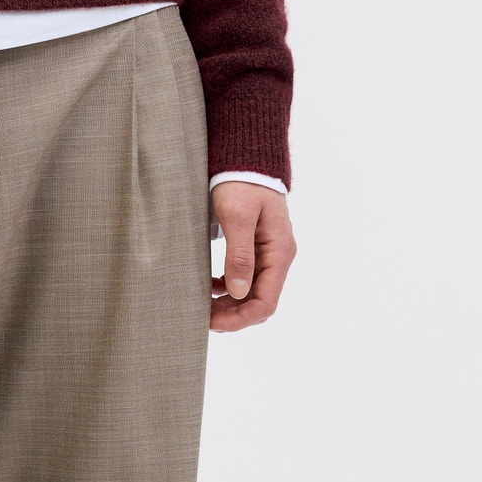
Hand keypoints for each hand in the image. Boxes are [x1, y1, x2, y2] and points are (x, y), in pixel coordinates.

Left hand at [209, 181, 295, 332]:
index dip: (240, 319)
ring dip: (230, 304)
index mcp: (279, 252)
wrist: (246, 157)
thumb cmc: (241, 182)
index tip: (213, 324)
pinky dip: (230, 287)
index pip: (266, 302)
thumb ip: (239, 254)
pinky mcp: (257, 245)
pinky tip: (212, 286)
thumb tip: (237, 293)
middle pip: (259, 301)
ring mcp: (269, 252)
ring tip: (204, 306)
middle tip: (203, 318)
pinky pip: (247, 276)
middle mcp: (278, 256)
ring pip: (252, 291)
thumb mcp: (236, 216)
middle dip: (233, 315)